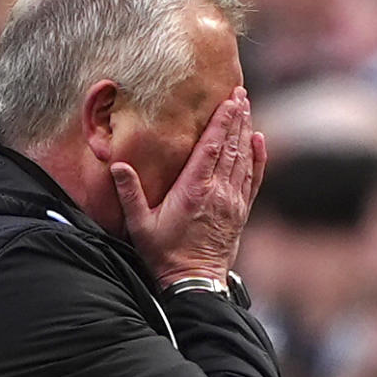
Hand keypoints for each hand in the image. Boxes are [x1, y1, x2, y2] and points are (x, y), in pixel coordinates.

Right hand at [110, 87, 266, 287]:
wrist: (193, 283)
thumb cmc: (163, 255)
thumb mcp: (140, 225)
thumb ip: (129, 193)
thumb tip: (117, 165)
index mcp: (194, 190)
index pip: (212, 146)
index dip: (222, 120)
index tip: (230, 98)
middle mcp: (218, 192)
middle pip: (232, 146)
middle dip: (237, 117)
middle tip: (240, 93)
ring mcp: (232, 202)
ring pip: (244, 158)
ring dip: (246, 131)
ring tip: (246, 108)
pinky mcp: (240, 213)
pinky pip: (253, 179)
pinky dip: (258, 158)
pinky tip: (259, 140)